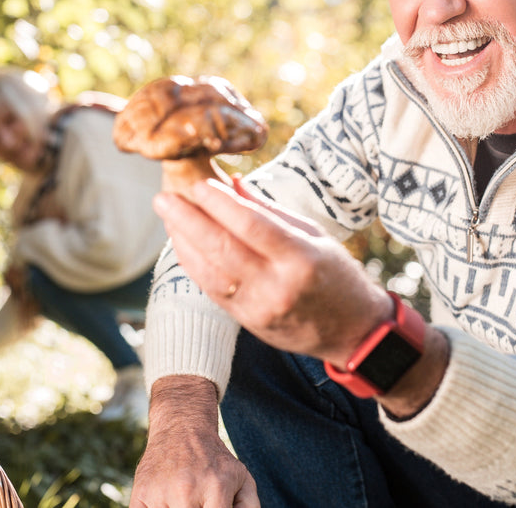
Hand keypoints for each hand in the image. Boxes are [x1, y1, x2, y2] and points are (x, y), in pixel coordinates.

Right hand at [130, 375, 258, 507]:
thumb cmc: (214, 460)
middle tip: (198, 502)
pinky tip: (166, 502)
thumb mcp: (240, 477)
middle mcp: (187, 491)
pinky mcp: (140, 495)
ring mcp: (161, 494)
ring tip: (184, 500)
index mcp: (217, 487)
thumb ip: (249, 507)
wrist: (181, 428)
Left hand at [152, 178, 390, 365]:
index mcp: (300, 258)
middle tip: (164, 197)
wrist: (352, 332)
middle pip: (222, 248)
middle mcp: (277, 286)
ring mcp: (259, 308)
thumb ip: (270, 212)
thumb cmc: (336, 274)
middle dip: (188, 220)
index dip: (220, 203)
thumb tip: (231, 184)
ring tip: (168, 215)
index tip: (197, 183)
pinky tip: (182, 243)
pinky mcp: (247, 323)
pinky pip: (211, 290)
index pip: (251, 225)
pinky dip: (193, 264)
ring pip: (209, 272)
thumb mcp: (313, 235)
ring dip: (183, 241)